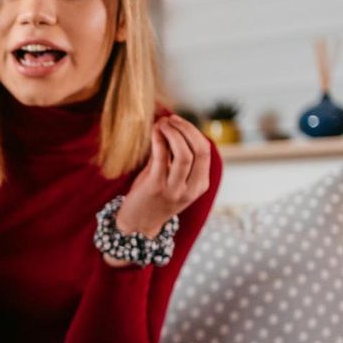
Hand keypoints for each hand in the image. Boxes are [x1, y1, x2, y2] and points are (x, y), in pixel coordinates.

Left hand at [113, 115, 211, 246]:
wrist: (137, 224)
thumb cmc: (154, 197)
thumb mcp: (172, 178)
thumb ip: (175, 156)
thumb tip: (172, 125)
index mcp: (200, 185)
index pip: (205, 152)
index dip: (193, 132)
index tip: (178, 121)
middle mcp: (191, 189)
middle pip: (199, 151)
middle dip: (187, 129)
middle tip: (171, 119)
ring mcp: (175, 189)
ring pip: (184, 154)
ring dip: (173, 133)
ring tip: (162, 123)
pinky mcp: (157, 187)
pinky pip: (162, 157)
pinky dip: (159, 140)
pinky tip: (154, 131)